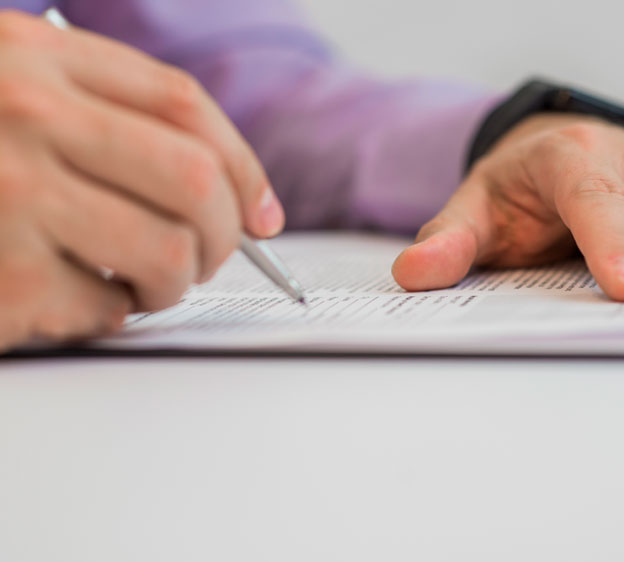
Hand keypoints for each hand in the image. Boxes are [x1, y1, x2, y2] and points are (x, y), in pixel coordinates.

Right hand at [0, 11, 283, 349]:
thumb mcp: (11, 88)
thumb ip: (102, 115)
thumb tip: (220, 188)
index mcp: (36, 57)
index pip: (184, 107)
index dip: (245, 167)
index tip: (266, 214)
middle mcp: (24, 116)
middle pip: (194, 181)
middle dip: (227, 233)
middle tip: (215, 254)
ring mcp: (8, 197)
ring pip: (164, 253)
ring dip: (178, 281)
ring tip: (155, 283)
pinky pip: (103, 308)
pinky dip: (115, 312)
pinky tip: (87, 299)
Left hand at [392, 112, 623, 299]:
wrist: (542, 168)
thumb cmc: (511, 187)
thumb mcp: (471, 207)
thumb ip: (446, 240)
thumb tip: (411, 272)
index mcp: (567, 156)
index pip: (590, 196)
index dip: (608, 240)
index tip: (621, 285)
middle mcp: (614, 164)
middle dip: (618, 264)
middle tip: (607, 310)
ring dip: (614, 278)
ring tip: (604, 312)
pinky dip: (615, 271)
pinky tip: (604, 302)